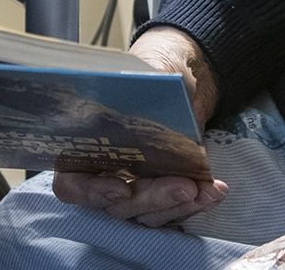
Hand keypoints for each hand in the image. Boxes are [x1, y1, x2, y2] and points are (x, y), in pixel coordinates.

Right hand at [51, 26, 228, 227]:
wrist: (178, 81)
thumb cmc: (149, 72)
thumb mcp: (141, 71)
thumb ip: (136, 82)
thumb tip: (146, 86)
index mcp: (81, 146)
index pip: (71, 183)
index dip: (90, 191)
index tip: (120, 189)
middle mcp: (101, 174)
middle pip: (116, 205)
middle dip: (152, 198)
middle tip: (183, 187)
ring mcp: (131, 189)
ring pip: (146, 214)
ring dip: (178, 205)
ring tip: (205, 190)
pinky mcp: (160, 196)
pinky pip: (171, 211)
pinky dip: (194, 204)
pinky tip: (214, 192)